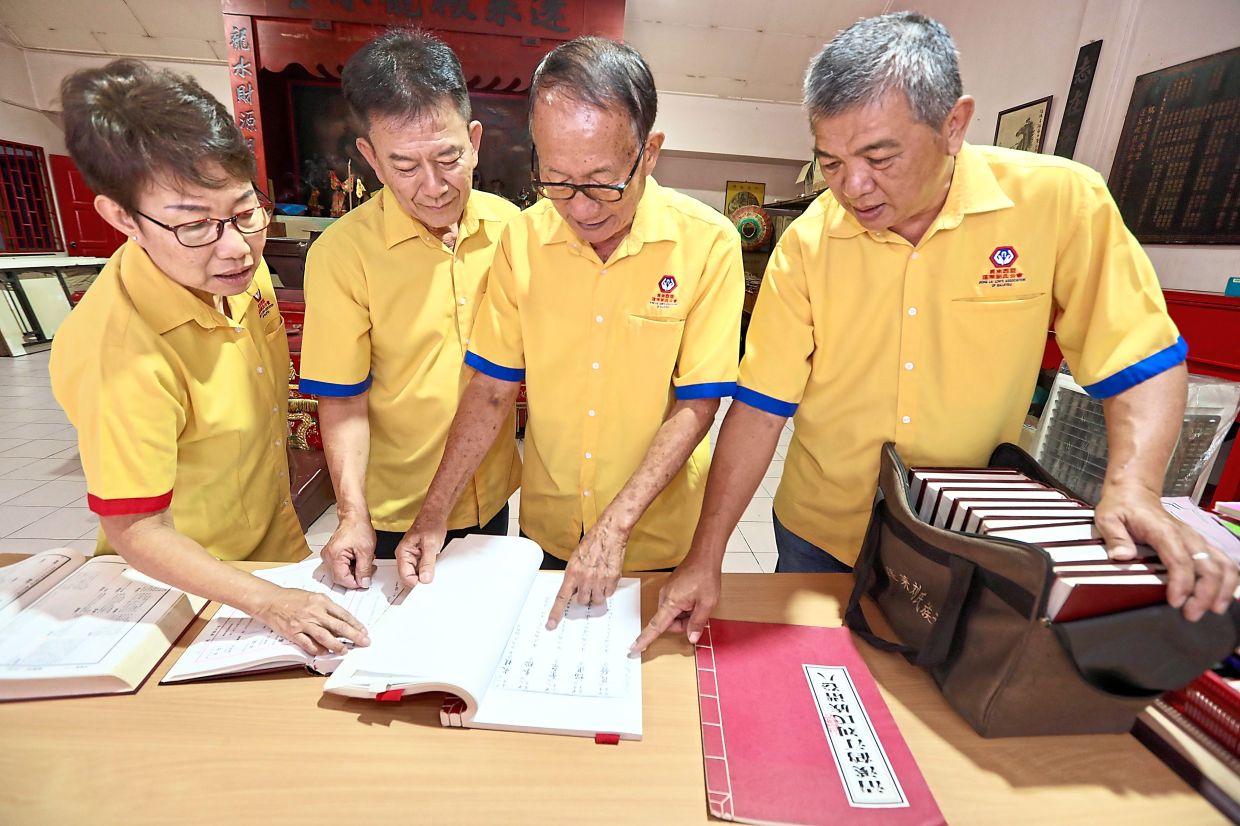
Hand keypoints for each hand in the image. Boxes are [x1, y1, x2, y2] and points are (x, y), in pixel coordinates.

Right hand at [251, 585, 369, 655]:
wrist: (270, 600)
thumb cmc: (291, 598)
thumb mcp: (313, 597)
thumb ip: (327, 608)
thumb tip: (341, 621)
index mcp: (321, 601)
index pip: (343, 614)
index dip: (356, 624)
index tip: (364, 631)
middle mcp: (314, 612)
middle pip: (338, 626)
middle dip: (354, 635)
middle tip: (364, 642)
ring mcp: (303, 623)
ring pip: (325, 637)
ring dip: (337, 645)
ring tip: (346, 650)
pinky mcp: (293, 632)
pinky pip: (308, 644)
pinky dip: (318, 649)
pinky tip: (325, 652)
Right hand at [320, 516, 375, 588]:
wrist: (354, 516)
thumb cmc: (358, 527)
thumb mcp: (366, 551)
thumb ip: (365, 569)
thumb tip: (364, 583)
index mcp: (334, 556)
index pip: (342, 579)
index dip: (355, 583)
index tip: (365, 581)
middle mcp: (327, 557)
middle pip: (341, 577)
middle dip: (356, 576)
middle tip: (369, 569)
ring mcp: (328, 556)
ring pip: (342, 572)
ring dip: (355, 570)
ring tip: (364, 560)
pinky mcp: (332, 554)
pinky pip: (341, 566)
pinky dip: (351, 565)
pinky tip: (359, 558)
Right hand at [395, 514, 446, 588]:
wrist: (435, 515)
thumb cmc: (430, 523)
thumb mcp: (430, 544)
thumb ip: (427, 563)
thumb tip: (425, 578)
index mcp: (403, 552)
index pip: (405, 576)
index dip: (416, 583)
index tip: (426, 585)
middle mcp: (405, 556)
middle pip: (409, 577)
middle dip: (420, 580)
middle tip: (431, 581)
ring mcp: (411, 557)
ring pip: (416, 574)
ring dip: (425, 576)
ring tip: (434, 571)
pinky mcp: (418, 557)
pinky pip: (421, 569)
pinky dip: (428, 571)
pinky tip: (434, 568)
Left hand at [546, 518, 628, 628]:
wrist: (609, 533)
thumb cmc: (593, 542)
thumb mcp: (576, 558)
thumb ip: (574, 575)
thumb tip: (574, 588)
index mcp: (572, 572)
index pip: (562, 597)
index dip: (556, 613)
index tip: (551, 624)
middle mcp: (585, 578)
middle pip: (582, 601)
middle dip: (584, 596)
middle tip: (587, 585)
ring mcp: (599, 580)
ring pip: (596, 600)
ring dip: (597, 593)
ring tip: (598, 579)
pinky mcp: (612, 579)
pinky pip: (609, 593)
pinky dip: (608, 588)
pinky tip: (606, 576)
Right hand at [630, 555, 719, 654]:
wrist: (704, 556)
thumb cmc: (706, 577)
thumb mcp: (707, 604)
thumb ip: (698, 623)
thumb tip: (691, 638)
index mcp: (671, 602)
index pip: (656, 626)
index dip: (645, 639)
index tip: (634, 648)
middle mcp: (665, 597)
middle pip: (668, 622)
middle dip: (682, 623)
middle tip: (698, 614)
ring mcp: (667, 591)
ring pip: (672, 614)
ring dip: (684, 615)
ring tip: (698, 603)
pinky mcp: (671, 588)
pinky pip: (674, 605)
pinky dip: (684, 607)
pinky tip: (694, 598)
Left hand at [1095, 484, 1236, 621]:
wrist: (1135, 493)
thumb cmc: (1122, 507)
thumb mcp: (1108, 518)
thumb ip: (1115, 537)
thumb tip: (1121, 556)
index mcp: (1164, 531)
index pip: (1180, 559)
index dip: (1181, 583)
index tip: (1175, 603)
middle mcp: (1187, 535)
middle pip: (1208, 566)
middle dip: (1204, 593)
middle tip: (1192, 615)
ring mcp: (1197, 540)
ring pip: (1223, 564)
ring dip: (1222, 588)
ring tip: (1214, 610)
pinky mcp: (1201, 544)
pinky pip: (1223, 562)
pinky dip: (1228, 580)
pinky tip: (1222, 597)